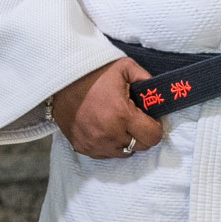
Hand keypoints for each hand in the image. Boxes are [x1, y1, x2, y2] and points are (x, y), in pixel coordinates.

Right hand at [49, 58, 163, 158]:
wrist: (61, 80)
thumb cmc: (95, 73)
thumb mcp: (125, 67)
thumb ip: (147, 80)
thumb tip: (160, 94)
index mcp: (122, 115)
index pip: (152, 137)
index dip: (155, 127)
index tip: (150, 119)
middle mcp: (109, 134)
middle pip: (140, 147)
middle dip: (142, 135)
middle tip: (134, 120)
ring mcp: (94, 144)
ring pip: (124, 153)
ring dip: (126, 141)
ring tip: (118, 124)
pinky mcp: (82, 147)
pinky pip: (105, 154)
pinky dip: (110, 145)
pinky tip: (105, 129)